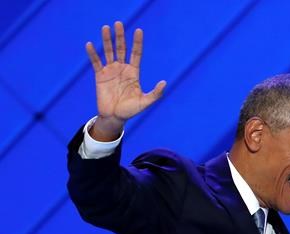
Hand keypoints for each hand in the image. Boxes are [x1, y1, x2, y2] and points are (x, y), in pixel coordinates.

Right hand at [85, 21, 165, 139]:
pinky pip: (96, 62)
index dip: (137, 42)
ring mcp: (111, 71)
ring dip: (107, 40)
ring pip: (109, 52)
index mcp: (134, 73)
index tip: (139, 30)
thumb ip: (155, 94)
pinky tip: (90, 44)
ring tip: (105, 27)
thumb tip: (164, 82)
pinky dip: (93, 54)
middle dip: (120, 36)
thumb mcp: (145, 102)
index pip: (136, 53)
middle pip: (122, 49)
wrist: (114, 118)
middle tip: (118, 23)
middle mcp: (122, 69)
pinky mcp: (100, 76)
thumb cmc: (131, 111)